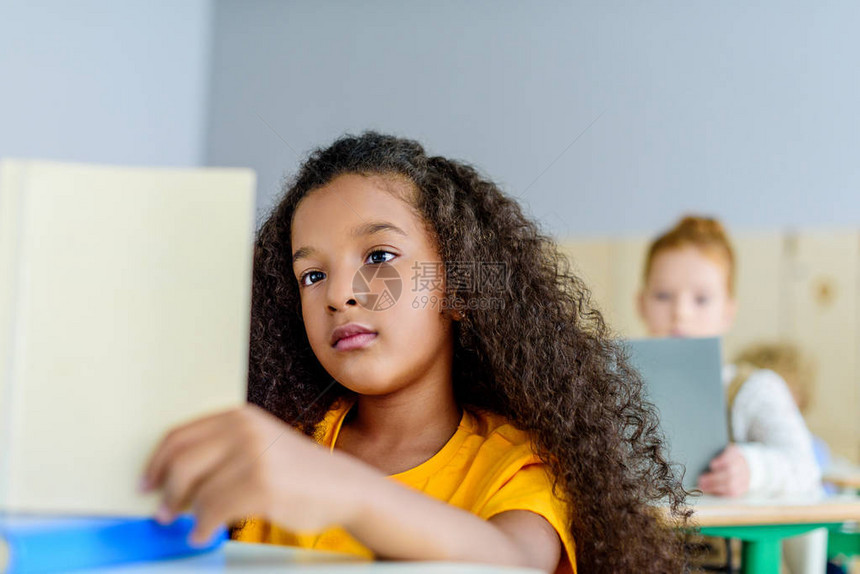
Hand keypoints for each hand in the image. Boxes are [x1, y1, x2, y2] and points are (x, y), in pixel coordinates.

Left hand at [140, 404, 367, 544]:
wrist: (343, 487)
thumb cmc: (296, 472)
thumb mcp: (259, 445)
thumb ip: (222, 450)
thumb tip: (169, 478)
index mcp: (239, 417)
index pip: (179, 435)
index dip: (156, 463)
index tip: (146, 483)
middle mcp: (244, 431)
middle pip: (181, 463)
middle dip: (167, 492)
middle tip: (163, 512)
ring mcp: (254, 457)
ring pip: (195, 491)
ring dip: (186, 515)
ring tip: (190, 525)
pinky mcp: (262, 486)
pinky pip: (213, 512)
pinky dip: (201, 528)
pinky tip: (203, 534)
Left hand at [697, 444, 749, 496]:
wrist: (741, 464)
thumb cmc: (722, 457)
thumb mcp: (718, 451)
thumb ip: (710, 453)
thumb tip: (695, 457)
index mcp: (735, 453)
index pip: (731, 456)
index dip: (722, 461)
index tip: (711, 464)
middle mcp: (742, 465)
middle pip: (730, 472)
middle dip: (713, 478)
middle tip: (700, 480)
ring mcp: (744, 477)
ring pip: (731, 485)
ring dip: (714, 487)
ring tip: (702, 486)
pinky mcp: (743, 487)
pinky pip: (732, 493)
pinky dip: (719, 492)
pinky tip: (709, 490)